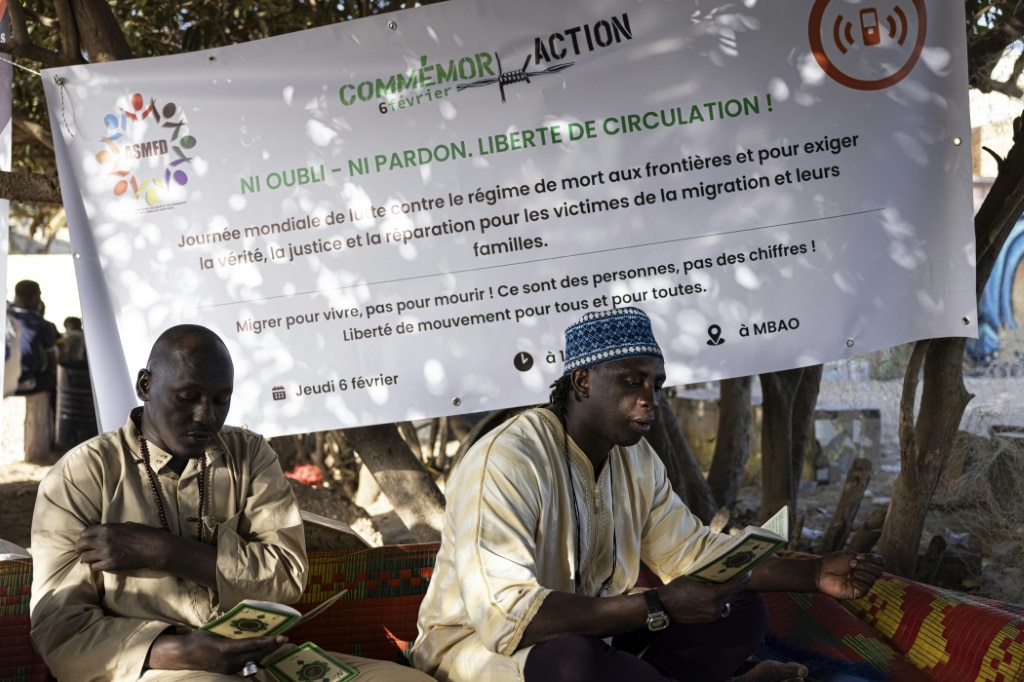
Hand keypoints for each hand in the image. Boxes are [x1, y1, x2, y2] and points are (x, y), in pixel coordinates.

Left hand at [75, 522, 175, 572]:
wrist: (154, 548)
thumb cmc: (145, 534)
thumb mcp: (127, 525)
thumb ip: (113, 528)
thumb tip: (105, 531)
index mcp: (107, 528)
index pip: (85, 532)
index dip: (83, 537)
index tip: (85, 541)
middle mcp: (103, 540)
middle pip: (81, 545)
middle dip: (80, 549)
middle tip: (82, 552)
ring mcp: (106, 553)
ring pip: (84, 558)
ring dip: (87, 559)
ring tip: (92, 559)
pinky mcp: (110, 565)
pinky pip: (94, 567)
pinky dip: (96, 567)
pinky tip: (101, 565)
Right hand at [147, 631, 287, 672]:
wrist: (184, 656)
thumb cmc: (198, 639)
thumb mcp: (213, 629)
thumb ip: (229, 627)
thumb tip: (244, 617)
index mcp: (226, 649)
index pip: (252, 645)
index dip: (268, 642)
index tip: (281, 637)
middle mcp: (229, 661)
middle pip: (256, 655)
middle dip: (272, 647)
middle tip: (284, 639)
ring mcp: (229, 668)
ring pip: (253, 660)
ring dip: (265, 652)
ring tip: (276, 643)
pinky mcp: (228, 671)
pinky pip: (246, 663)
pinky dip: (256, 657)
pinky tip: (262, 651)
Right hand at [657, 572, 749, 622]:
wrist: (664, 607)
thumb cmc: (677, 589)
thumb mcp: (693, 578)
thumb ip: (708, 578)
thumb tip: (720, 571)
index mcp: (712, 595)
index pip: (736, 587)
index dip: (744, 579)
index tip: (747, 572)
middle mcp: (715, 606)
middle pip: (732, 594)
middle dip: (733, 586)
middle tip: (732, 576)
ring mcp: (712, 615)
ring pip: (726, 602)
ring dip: (724, 594)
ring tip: (719, 586)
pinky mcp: (708, 619)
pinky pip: (718, 609)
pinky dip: (718, 602)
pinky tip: (710, 596)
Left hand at [816, 551, 883, 599]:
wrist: (820, 572)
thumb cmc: (833, 562)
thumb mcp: (850, 555)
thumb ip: (866, 559)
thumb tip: (881, 564)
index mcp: (864, 564)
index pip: (881, 562)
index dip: (874, 558)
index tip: (860, 556)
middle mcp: (865, 574)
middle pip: (879, 571)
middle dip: (866, 565)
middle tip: (851, 564)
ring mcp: (862, 584)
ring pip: (872, 579)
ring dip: (860, 573)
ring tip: (848, 573)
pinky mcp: (858, 593)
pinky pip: (866, 588)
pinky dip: (857, 582)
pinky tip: (848, 581)